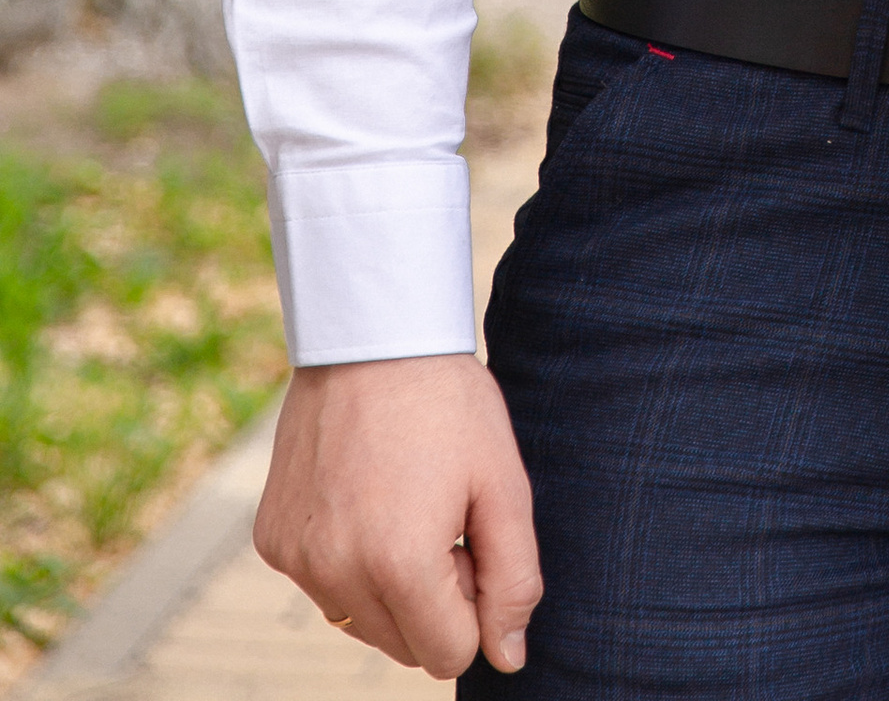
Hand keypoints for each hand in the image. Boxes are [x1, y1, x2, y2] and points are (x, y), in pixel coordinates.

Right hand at [255, 355, 541, 673]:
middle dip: (433, 599)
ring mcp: (295, 559)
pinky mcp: (272, 540)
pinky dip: (347, 559)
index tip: (471, 539)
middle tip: (441, 515)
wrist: (371, 333)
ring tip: (402, 501)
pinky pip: (322, 585)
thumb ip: (515, 580)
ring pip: (360, 623)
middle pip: (403, 647)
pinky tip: (363, 494)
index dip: (473, 602)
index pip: (449, 655)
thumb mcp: (504, 483)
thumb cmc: (448, 403)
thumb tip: (508, 657)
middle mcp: (335, 573)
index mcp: (399, 565)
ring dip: (389, 585)